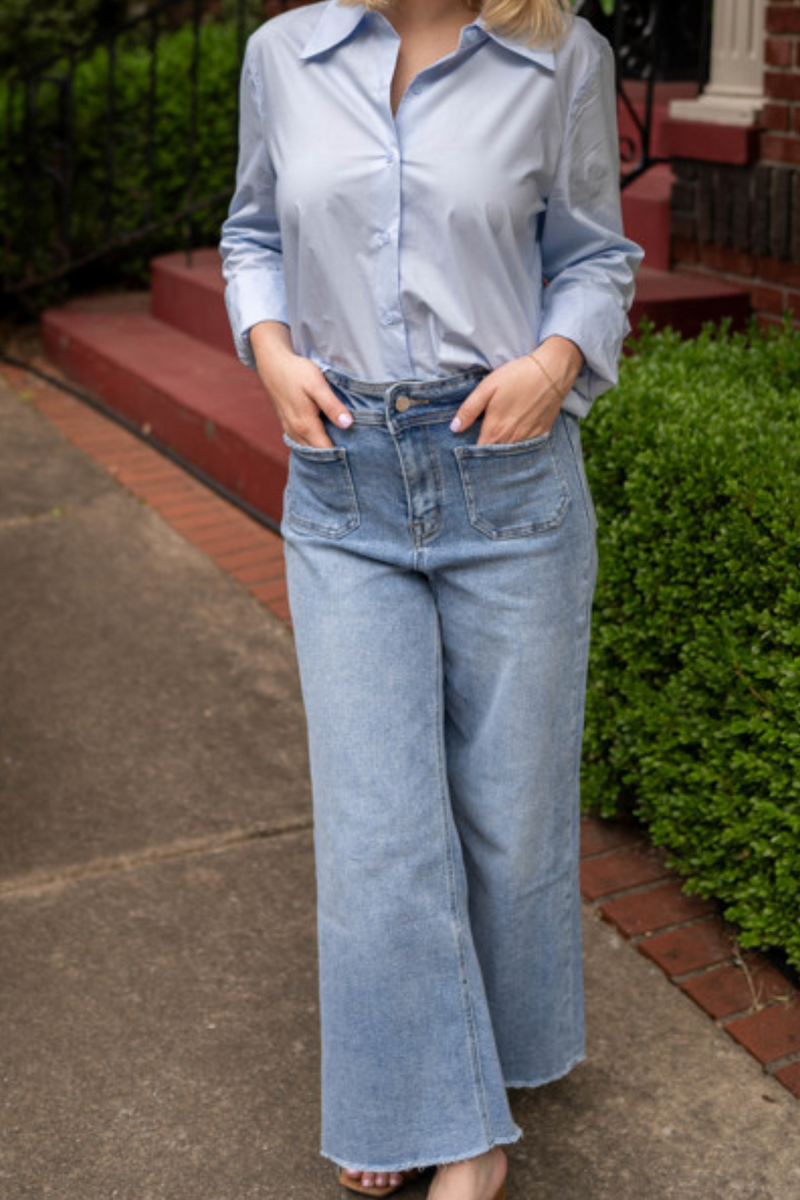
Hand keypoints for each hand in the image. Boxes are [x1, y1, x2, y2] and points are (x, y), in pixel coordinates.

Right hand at [250, 321, 352, 448]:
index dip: (340, 454)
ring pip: (307, 448)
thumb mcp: (318, 385)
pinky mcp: (287, 424)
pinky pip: (301, 442)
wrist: (273, 363)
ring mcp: (289, 429)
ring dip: (321, 450)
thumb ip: (332, 406)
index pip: (325, 450)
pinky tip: (323, 438)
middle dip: (332, 456)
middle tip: (352, 452)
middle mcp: (295, 431)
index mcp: (305, 425)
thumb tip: (347, 424)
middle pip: (316, 453)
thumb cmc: (297, 372)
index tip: (355, 453)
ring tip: (340, 447)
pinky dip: (312, 443)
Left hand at [450, 336, 583, 444]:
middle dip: (485, 454)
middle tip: (478, 447)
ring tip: (494, 444)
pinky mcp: (540, 434)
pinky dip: (517, 446)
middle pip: (494, 455)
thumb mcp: (487, 387)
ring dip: (501, 451)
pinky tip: (513, 437)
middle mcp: (511, 439)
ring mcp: (527, 438)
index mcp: (495, 429)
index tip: (464, 448)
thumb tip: (455, 428)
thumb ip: (469, 409)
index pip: (478, 452)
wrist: (552, 371)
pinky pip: (525, 447)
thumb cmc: (518, 376)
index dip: (469, 452)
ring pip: (509, 453)